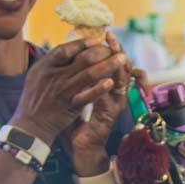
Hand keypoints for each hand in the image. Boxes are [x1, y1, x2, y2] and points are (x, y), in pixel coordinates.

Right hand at [11, 38, 123, 142]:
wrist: (29, 125)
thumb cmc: (34, 98)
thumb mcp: (37, 74)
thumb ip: (52, 62)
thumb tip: (69, 48)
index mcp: (45, 66)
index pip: (67, 49)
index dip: (83, 43)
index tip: (96, 41)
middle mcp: (54, 76)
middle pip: (83, 58)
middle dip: (102, 51)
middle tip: (113, 49)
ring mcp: (63, 91)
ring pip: (89, 74)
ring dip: (108, 65)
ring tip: (122, 59)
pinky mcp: (70, 106)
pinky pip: (87, 95)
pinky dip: (99, 89)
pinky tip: (111, 82)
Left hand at [65, 38, 144, 176]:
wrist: (80, 148)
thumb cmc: (74, 123)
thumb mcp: (70, 97)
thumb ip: (70, 81)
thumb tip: (61, 63)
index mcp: (103, 88)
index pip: (109, 63)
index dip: (108, 49)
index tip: (102, 35)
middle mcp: (112, 94)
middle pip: (120, 66)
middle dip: (116, 51)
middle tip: (111, 37)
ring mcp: (115, 104)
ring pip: (123, 79)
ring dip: (119, 64)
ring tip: (115, 51)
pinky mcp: (114, 114)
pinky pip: (116, 95)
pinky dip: (111, 85)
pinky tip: (107, 76)